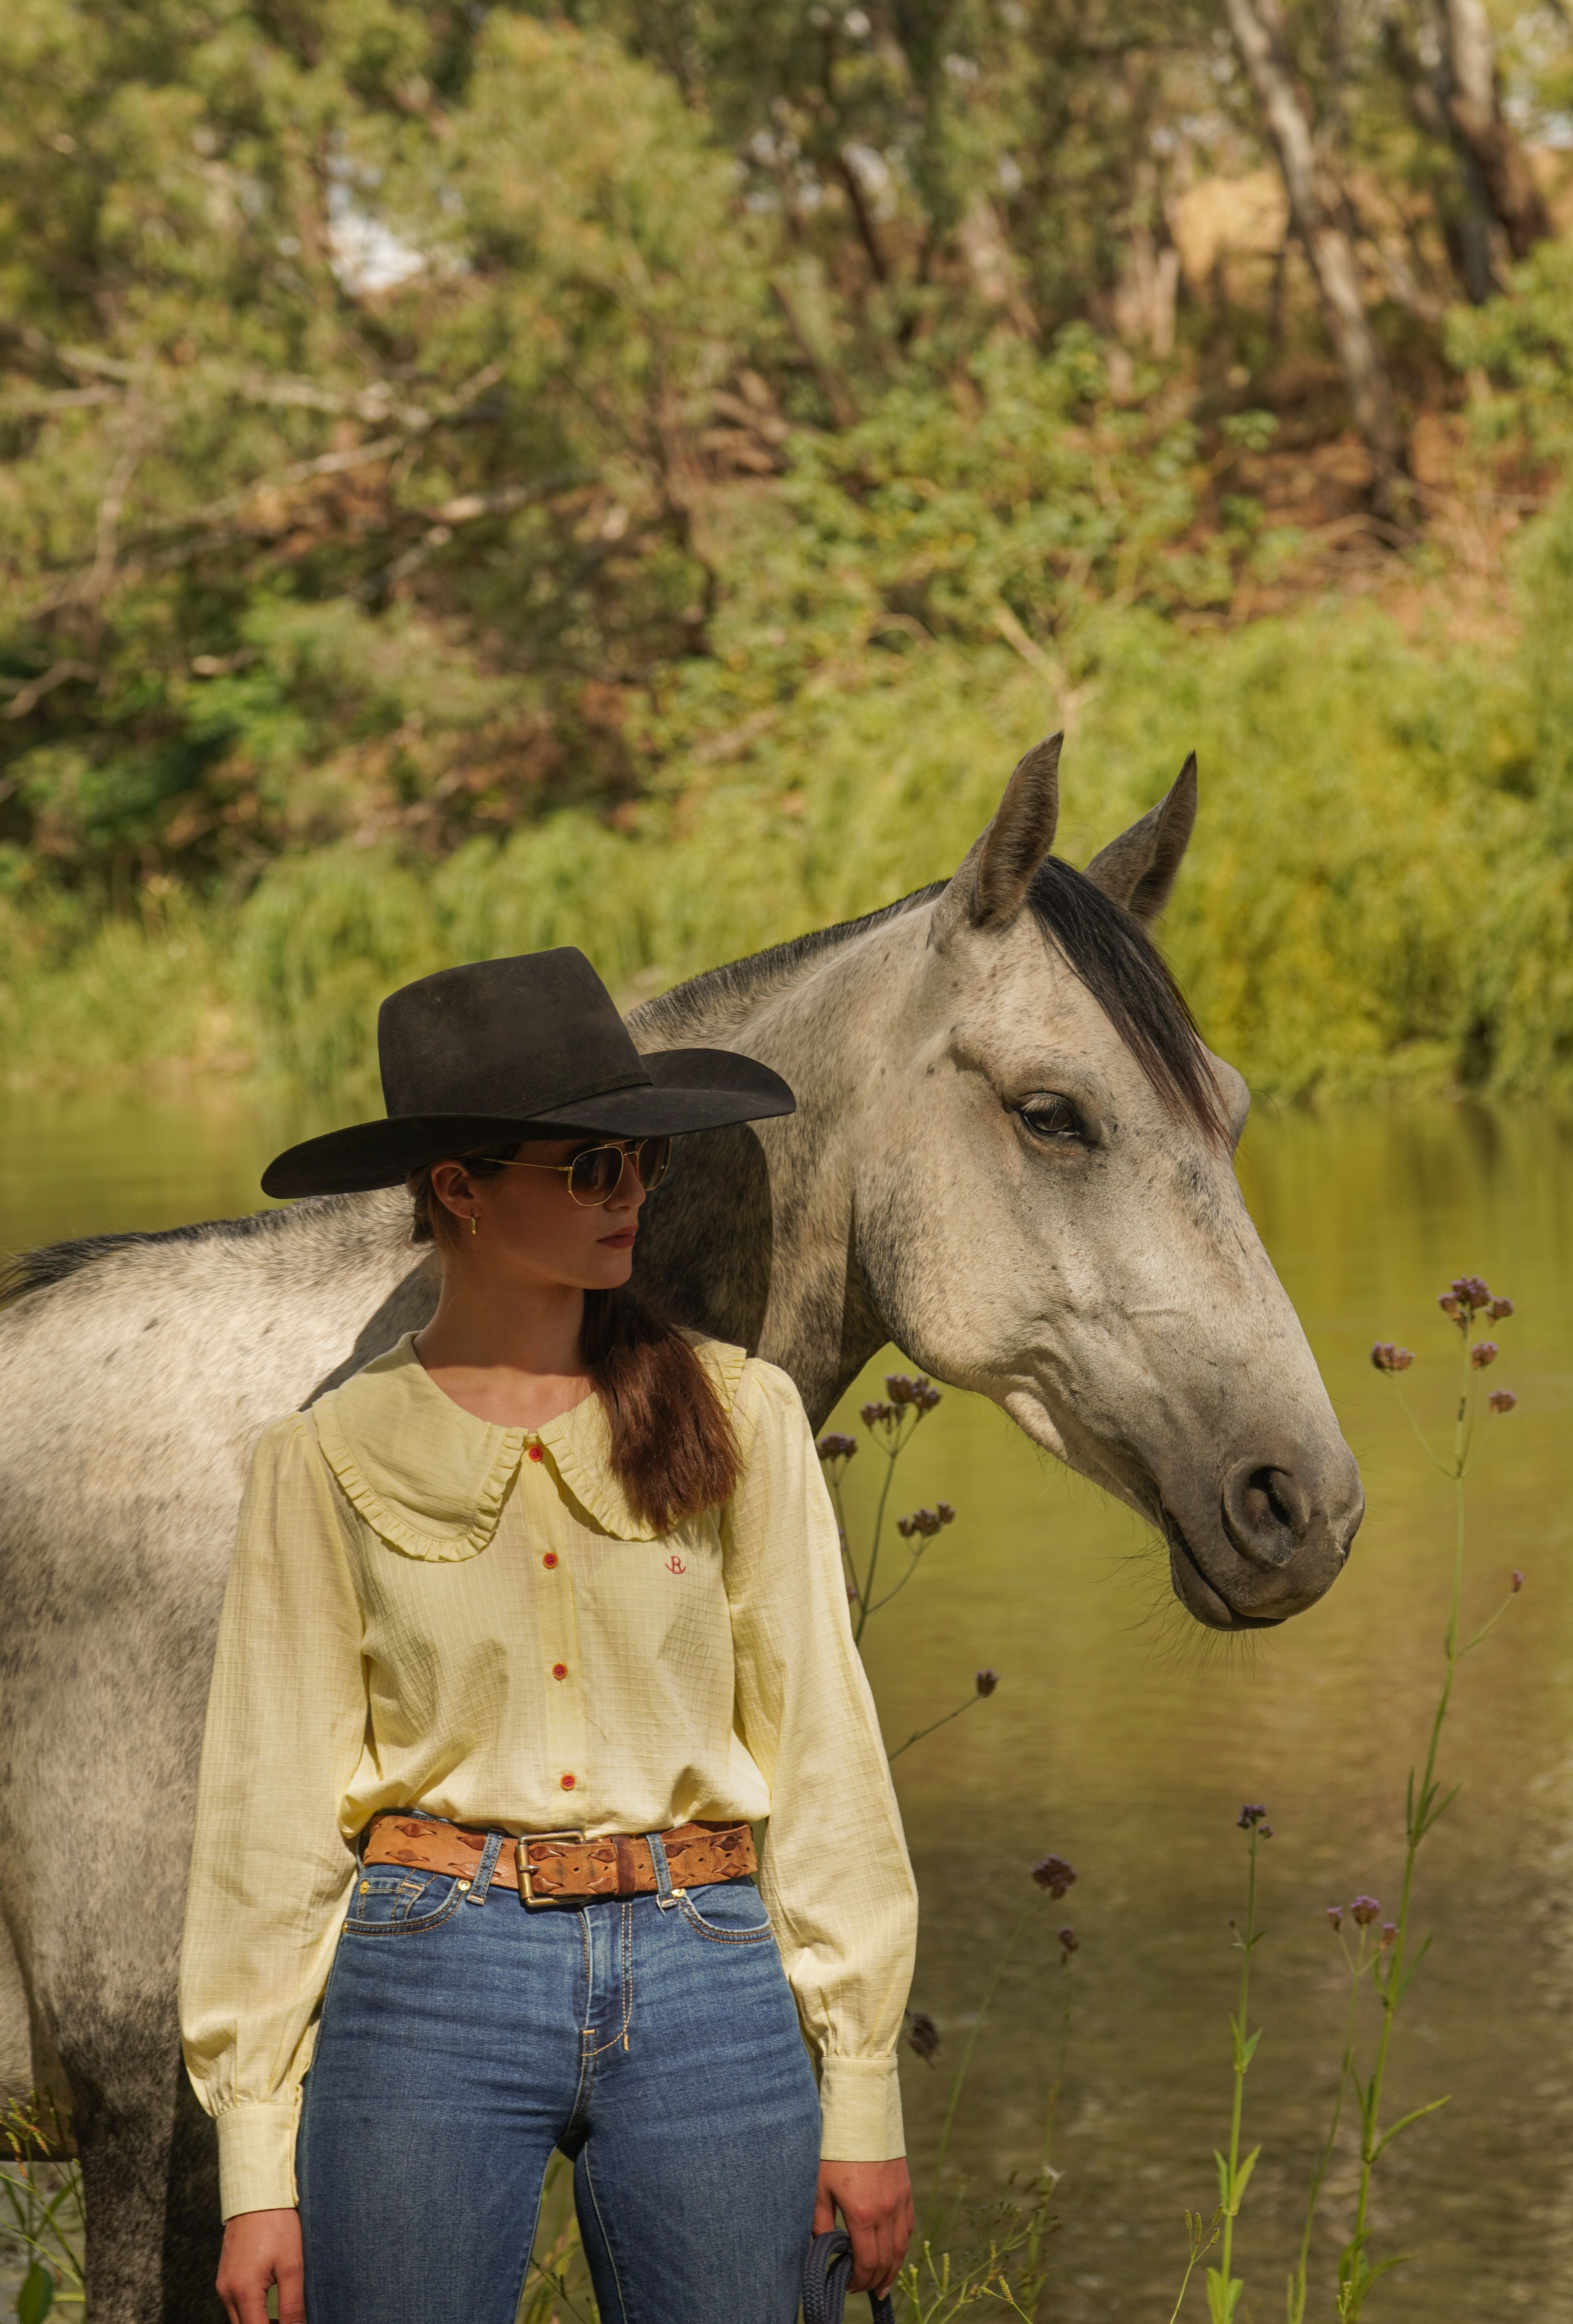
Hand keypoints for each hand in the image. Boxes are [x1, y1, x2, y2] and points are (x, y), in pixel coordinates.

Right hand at [216, 2206, 304, 2323]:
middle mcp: (227, 2291)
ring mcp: (223, 2284)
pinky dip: (251, 2311)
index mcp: (243, 2291)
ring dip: (258, 2322)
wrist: (257, 2192)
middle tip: (290, 2321)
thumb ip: (292, 2304)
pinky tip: (269, 2305)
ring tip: (282, 2317)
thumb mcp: (292, 2265)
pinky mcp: (225, 2276)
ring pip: (239, 2319)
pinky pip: (236, 2305)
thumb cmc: (277, 2224)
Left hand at [814, 2157, 913, 2297]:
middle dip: (874, 2280)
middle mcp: (886, 2211)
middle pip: (886, 2260)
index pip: (867, 2262)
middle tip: (863, 2290)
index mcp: (862, 2213)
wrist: (861, 2115)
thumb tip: (824, 2248)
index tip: (847, 2284)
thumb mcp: (818, 2187)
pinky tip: (894, 2253)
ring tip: (883, 2284)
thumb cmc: (834, 2151)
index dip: (858, 2280)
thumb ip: (821, 2223)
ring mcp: (899, 2200)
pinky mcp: (906, 2190)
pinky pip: (908, 2226)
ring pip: (901, 2246)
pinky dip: (902, 2245)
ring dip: (893, 2269)